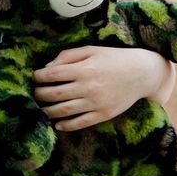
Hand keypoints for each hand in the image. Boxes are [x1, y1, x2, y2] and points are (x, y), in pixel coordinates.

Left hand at [32, 45, 171, 131]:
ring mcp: (96, 102)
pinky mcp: (103, 114)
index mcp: (85, 68)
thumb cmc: (114, 58)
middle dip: (40, 94)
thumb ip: (68, 56)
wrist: (143, 73)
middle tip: (35, 93)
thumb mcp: (91, 49)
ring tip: (41, 109)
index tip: (34, 77)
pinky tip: (57, 124)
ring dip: (48, 111)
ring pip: (64, 111)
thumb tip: (47, 67)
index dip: (39, 76)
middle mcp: (89, 86)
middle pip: (55, 94)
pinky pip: (80, 123)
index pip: (53, 74)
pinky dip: (66, 125)